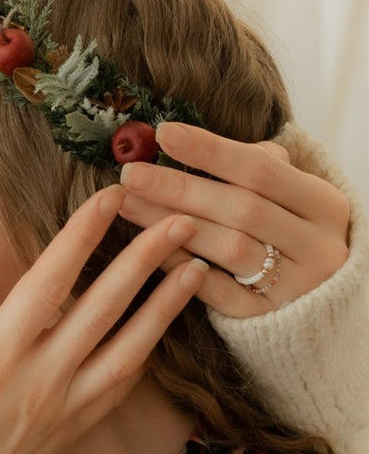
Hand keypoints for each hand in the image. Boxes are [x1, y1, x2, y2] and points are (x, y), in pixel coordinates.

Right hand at [0, 189, 206, 453]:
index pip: (47, 285)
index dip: (80, 237)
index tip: (107, 198)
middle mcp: (39, 383)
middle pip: (104, 309)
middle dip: (144, 259)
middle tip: (181, 218)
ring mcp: (63, 411)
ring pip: (129, 349)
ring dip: (165, 306)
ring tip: (194, 268)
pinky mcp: (73, 435)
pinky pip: (121, 386)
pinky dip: (148, 352)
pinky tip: (162, 331)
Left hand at [117, 122, 349, 318]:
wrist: (323, 306)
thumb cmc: (290, 234)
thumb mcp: (290, 197)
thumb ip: (253, 168)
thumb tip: (185, 141)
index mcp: (324, 205)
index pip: (261, 170)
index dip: (211, 150)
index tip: (164, 134)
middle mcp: (318, 246)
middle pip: (241, 208)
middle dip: (181, 188)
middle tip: (132, 174)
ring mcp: (296, 287)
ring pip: (229, 248)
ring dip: (173, 225)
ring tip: (129, 205)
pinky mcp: (267, 319)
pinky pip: (218, 292)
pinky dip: (182, 267)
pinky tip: (149, 248)